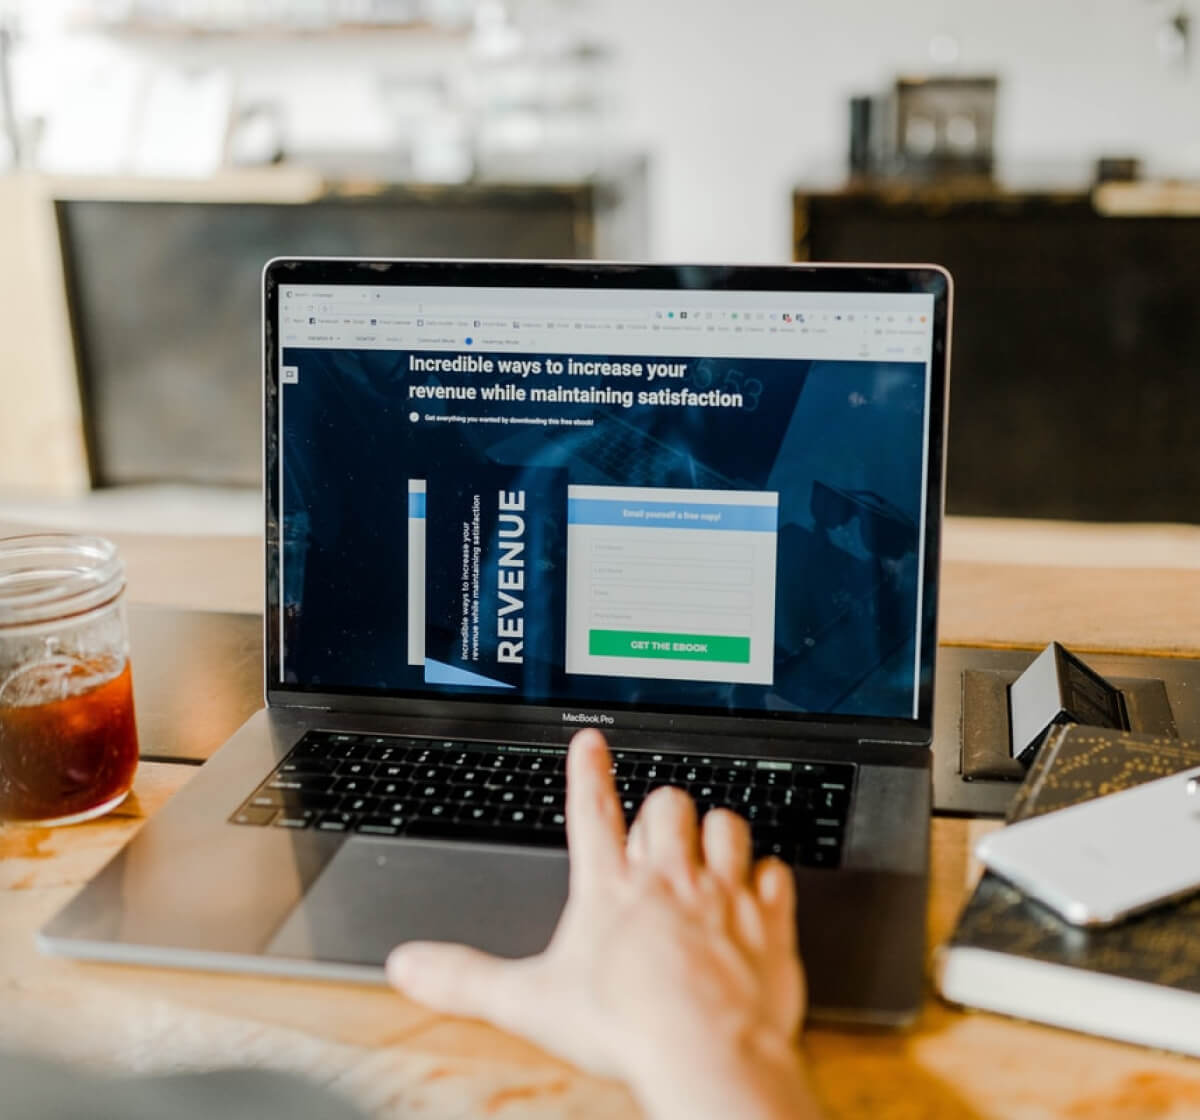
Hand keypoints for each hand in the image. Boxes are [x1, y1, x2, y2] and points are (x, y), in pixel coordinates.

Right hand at [386, 729, 818, 1119]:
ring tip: (707, 849)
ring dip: (716, 832)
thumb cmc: (625, 1026)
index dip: (589, 770)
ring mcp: (722, 893)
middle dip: (661, 808)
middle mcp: (667, 878)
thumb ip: (466, 979)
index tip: (591, 740)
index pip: (594, 810)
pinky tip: (758, 889)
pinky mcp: (767, 919)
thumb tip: (408, 966)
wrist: (706, 1051)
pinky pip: (775, 872)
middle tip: (657, 830)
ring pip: (725, 823)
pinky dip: (766, 877)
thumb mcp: (529, 1003)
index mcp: (610, 889)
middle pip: (666, 804)